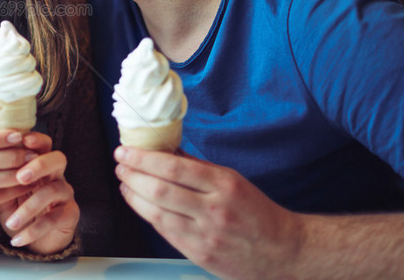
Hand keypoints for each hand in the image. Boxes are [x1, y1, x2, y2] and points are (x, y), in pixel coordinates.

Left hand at [0, 132, 79, 253]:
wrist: (37, 237)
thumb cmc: (19, 207)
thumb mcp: (7, 189)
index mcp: (41, 164)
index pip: (44, 144)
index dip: (37, 139)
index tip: (23, 140)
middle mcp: (56, 175)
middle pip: (58, 159)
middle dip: (39, 165)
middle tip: (21, 177)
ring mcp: (65, 194)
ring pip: (53, 191)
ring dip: (29, 207)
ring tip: (11, 222)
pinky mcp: (70, 214)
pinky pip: (54, 219)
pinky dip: (33, 230)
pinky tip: (18, 238)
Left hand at [114, 147, 301, 278]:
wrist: (284, 251)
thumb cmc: (256, 212)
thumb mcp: (232, 180)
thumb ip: (197, 167)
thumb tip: (164, 149)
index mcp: (224, 184)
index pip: (174, 167)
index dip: (143, 158)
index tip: (125, 150)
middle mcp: (214, 209)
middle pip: (160, 189)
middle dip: (133, 175)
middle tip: (119, 164)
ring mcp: (206, 234)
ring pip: (157, 213)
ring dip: (133, 195)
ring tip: (123, 182)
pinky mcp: (200, 254)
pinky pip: (165, 231)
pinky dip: (147, 214)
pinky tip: (137, 203)